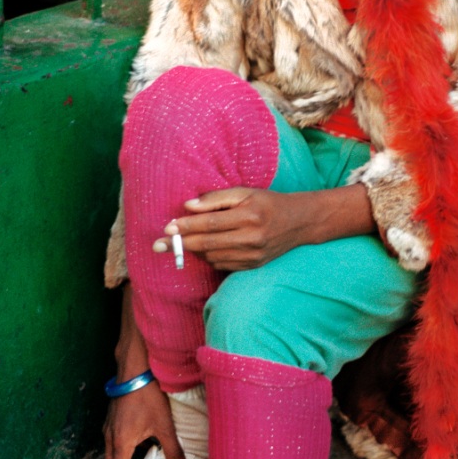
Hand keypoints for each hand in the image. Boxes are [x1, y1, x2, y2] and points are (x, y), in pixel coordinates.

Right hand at [102, 283, 188, 458]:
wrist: (134, 370)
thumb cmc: (148, 396)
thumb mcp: (164, 424)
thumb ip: (173, 450)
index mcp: (122, 443)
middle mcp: (111, 438)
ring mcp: (108, 428)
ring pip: (109, 457)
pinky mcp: (111, 420)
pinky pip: (111, 445)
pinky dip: (114, 457)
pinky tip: (121, 457)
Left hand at [155, 187, 312, 272]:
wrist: (299, 222)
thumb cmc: (268, 202)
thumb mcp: (245, 192)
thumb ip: (215, 199)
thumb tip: (187, 206)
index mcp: (249, 216)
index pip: (210, 224)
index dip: (186, 226)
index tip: (167, 228)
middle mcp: (252, 239)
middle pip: (207, 244)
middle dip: (180, 244)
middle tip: (158, 245)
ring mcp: (253, 256)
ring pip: (212, 256)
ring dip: (195, 249)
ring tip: (185, 241)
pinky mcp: (253, 266)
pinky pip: (222, 264)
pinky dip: (209, 256)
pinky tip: (206, 247)